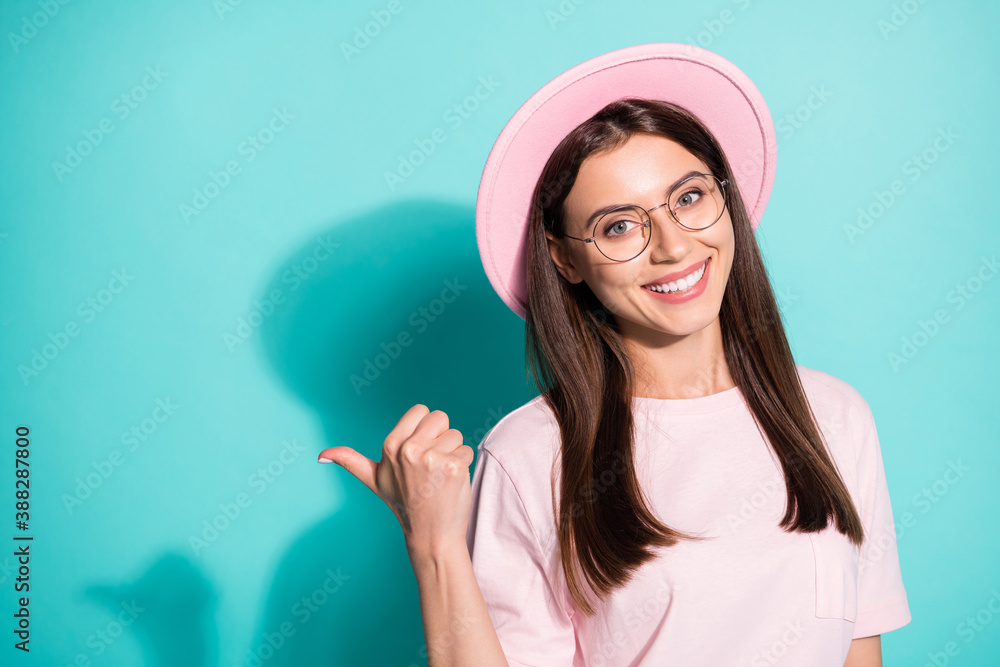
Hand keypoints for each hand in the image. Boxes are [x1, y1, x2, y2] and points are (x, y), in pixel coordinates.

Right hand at [317, 404, 474, 557]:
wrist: (430, 534)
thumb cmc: (404, 504)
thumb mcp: (374, 480)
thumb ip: (351, 461)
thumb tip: (321, 456)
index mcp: (390, 445)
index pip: (421, 410)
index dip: (424, 429)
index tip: (419, 451)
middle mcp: (409, 449)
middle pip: (440, 417)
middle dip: (440, 437)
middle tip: (430, 465)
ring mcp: (432, 458)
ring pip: (456, 433)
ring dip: (453, 452)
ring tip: (440, 475)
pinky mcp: (454, 466)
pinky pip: (466, 449)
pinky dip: (463, 464)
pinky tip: (451, 482)